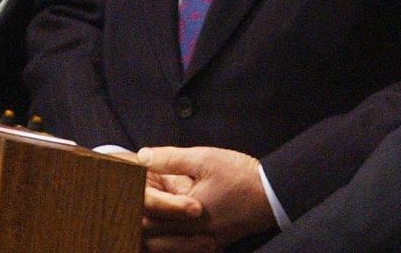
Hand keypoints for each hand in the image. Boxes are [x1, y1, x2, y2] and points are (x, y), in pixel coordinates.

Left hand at [138, 146, 274, 248]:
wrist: (274, 194)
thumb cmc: (240, 174)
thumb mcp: (204, 158)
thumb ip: (171, 158)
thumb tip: (142, 157)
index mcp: (186, 214)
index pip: (148, 217)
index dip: (134, 203)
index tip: (126, 189)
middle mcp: (193, 234)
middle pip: (154, 236)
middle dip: (141, 219)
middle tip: (129, 203)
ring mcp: (205, 241)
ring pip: (168, 245)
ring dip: (154, 232)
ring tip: (145, 216)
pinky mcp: (215, 242)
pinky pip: (186, 248)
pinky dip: (173, 239)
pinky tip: (170, 227)